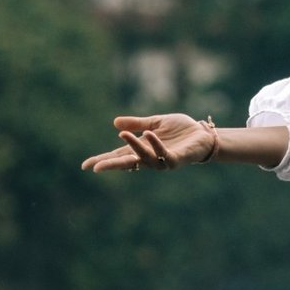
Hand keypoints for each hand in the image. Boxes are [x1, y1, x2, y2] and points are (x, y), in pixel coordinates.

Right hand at [81, 113, 213, 172]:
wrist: (203, 134)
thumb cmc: (180, 130)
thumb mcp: (155, 123)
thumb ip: (137, 124)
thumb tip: (115, 123)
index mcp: (143, 149)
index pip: (119, 156)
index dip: (103, 160)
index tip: (86, 166)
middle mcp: (151, 158)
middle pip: (127, 163)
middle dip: (112, 165)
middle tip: (96, 167)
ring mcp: (163, 160)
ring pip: (144, 158)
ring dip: (134, 146)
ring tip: (124, 135)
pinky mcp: (176, 159)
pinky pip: (164, 155)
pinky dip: (156, 145)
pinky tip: (149, 134)